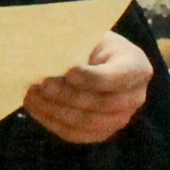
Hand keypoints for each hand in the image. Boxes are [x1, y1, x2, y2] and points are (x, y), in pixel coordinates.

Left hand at [23, 31, 152, 143]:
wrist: (98, 60)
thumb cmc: (92, 42)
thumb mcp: (90, 35)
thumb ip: (77, 44)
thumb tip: (49, 54)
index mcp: (136, 67)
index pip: (117, 78)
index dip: (93, 78)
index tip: (69, 73)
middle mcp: (135, 97)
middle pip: (102, 104)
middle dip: (68, 95)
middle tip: (42, 84)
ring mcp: (120, 118)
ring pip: (87, 122)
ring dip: (56, 110)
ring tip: (33, 95)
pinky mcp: (102, 132)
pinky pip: (76, 134)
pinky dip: (52, 122)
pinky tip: (35, 108)